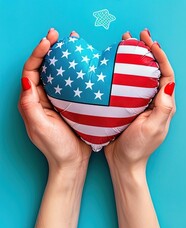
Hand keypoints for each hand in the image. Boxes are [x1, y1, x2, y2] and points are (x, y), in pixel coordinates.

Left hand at [18, 29, 90, 172]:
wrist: (73, 163)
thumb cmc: (55, 147)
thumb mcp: (39, 126)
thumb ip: (30, 103)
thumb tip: (27, 79)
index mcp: (32, 100)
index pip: (31, 71)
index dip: (38, 54)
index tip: (48, 41)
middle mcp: (43, 97)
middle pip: (44, 67)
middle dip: (49, 49)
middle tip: (58, 34)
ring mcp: (58, 100)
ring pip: (59, 73)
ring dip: (63, 57)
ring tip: (72, 42)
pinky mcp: (73, 104)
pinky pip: (72, 83)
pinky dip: (77, 71)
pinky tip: (85, 63)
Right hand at [104, 29, 175, 171]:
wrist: (124, 163)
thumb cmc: (139, 147)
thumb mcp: (154, 127)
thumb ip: (163, 107)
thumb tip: (170, 84)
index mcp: (164, 104)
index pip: (166, 74)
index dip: (160, 56)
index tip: (151, 42)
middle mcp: (156, 100)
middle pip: (154, 70)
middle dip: (147, 51)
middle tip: (136, 35)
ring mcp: (142, 102)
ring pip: (141, 74)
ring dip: (134, 57)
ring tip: (125, 42)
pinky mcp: (129, 105)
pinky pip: (128, 83)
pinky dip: (123, 70)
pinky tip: (114, 63)